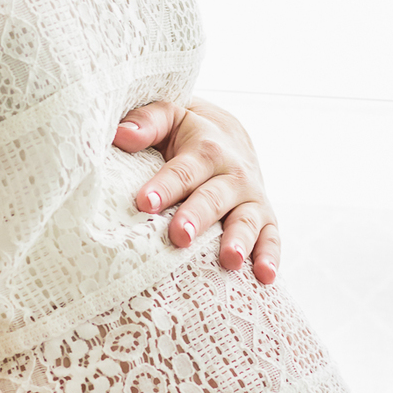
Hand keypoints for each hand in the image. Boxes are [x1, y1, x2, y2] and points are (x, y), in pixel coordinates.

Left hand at [112, 97, 280, 282]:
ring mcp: (251, 198)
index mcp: (206, 148)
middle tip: (180, 236)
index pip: (184, 169)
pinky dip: (270, 257)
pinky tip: (264, 277)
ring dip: (239, 240)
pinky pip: (271, 238)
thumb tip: (120, 134)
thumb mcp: (170, 115)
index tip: (145, 202)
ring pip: (246, 220)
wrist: (232, 135)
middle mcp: (232, 174)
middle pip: (213, 197)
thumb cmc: (189, 131)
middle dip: (198, 217)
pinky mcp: (265, 218)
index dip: (165, 186)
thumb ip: (147, 122)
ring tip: (229, 260)